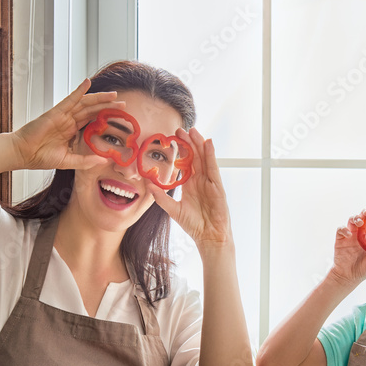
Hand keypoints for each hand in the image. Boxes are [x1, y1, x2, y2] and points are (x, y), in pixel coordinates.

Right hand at [10, 79, 123, 170]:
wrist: (23, 154)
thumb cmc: (41, 157)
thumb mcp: (68, 161)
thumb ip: (85, 161)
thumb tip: (103, 161)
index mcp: (72, 131)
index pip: (93, 121)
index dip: (106, 118)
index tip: (121, 117)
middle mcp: (69, 121)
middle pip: (92, 110)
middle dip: (108, 106)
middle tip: (124, 105)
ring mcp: (63, 115)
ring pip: (85, 103)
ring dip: (99, 98)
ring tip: (114, 95)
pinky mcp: (56, 112)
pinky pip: (70, 99)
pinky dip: (79, 91)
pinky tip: (87, 83)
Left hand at [147, 127, 232, 250]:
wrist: (208, 237)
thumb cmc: (194, 224)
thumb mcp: (174, 209)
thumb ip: (161, 197)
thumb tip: (148, 185)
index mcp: (191, 184)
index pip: (185, 162)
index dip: (180, 150)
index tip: (172, 138)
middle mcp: (201, 180)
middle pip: (195, 156)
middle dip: (189, 142)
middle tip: (180, 129)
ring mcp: (210, 182)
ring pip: (205, 158)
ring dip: (199, 144)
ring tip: (193, 131)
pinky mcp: (218, 186)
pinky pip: (214, 168)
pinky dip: (211, 155)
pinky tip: (208, 144)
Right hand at [326, 208, 365, 287]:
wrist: (347, 276)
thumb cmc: (361, 271)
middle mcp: (360, 235)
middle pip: (363, 218)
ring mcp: (350, 236)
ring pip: (352, 220)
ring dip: (356, 218)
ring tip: (359, 222)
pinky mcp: (340, 239)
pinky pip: (341, 229)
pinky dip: (344, 229)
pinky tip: (348, 234)